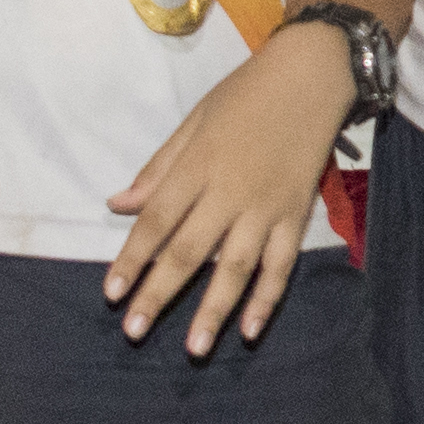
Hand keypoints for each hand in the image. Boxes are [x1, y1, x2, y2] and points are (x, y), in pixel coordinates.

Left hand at [103, 27, 361, 353]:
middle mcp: (229, 191)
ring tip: (193, 348)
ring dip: (213, 310)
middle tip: (134, 332)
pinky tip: (249, 329)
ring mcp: (266, 206)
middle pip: (187, 252)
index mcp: (197, 165)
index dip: (131, 259)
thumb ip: (158, 168)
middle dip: (158, 295)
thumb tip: (118, 205)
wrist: (312, 75)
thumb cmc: (245, 93)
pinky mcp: (296, 214)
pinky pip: (280, 264)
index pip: (156, 221)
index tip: (111, 293)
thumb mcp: (193, 121)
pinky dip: (267, 298)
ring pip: (235, 267)